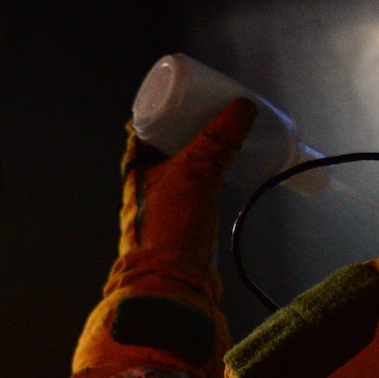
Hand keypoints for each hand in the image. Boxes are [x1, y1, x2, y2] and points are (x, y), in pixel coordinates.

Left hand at [116, 98, 255, 269]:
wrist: (171, 283)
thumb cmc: (171, 228)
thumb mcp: (196, 175)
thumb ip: (218, 142)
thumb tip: (242, 107)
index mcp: (136, 165)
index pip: (145, 122)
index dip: (166, 105)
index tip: (190, 93)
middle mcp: (143, 181)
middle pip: (165, 141)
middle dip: (189, 126)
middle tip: (216, 111)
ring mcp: (161, 202)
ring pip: (181, 165)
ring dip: (200, 151)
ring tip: (226, 135)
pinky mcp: (179, 220)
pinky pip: (193, 186)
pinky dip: (208, 173)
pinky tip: (225, 170)